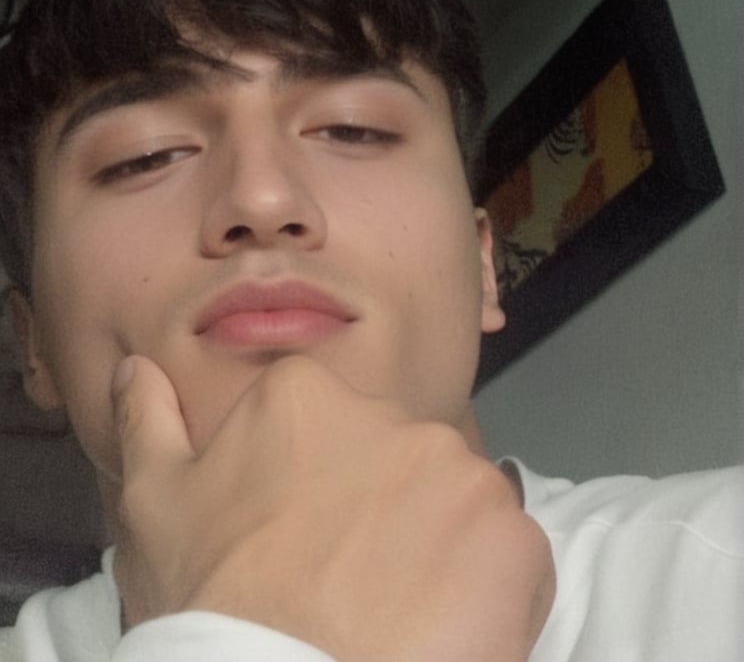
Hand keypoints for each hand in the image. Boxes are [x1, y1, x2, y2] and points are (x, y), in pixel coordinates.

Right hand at [112, 355, 554, 660]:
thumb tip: (138, 367)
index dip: (321, 496)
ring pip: (457, 511)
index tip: (304, 546)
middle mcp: (393, 413)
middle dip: (383, 519)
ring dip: (437, 557)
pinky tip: (438, 635)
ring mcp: (460, 472)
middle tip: (346, 590)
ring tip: (393, 619)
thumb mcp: (154, 509)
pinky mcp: (514, 536)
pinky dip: (490, 600)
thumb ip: (148, 421)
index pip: (332, 433)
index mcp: (306, 396)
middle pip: (398, 467)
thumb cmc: (212, 606)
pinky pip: (512, 564)